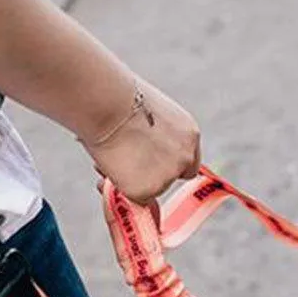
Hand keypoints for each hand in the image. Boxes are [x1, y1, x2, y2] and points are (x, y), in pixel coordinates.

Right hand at [83, 79, 200, 206]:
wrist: (108, 105)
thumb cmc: (120, 100)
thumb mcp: (151, 115)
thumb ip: (156, 137)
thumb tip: (141, 151)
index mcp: (189, 134)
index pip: (188, 161)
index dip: (168, 164)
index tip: (153, 164)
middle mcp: (185, 158)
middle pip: (171, 178)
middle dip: (152, 174)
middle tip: (128, 162)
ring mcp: (168, 177)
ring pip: (151, 188)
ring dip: (134, 179)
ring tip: (114, 155)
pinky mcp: (147, 191)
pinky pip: (133, 196)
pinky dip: (121, 186)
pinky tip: (111, 163)